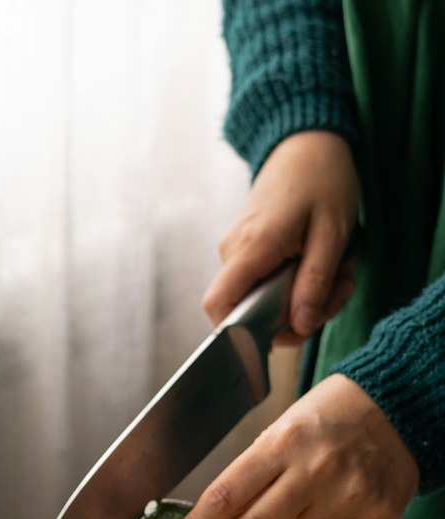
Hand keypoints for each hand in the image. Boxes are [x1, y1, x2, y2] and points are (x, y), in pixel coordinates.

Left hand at [162, 375, 419, 518]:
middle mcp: (315, 469)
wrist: (396, 407)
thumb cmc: (324, 421)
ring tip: (306, 495)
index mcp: (281, 443)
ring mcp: (350, 492)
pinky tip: (336, 501)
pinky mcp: (379, 512)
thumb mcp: (279, 434)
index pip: (226, 495)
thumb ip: (249, 480)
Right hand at [203, 131, 360, 342]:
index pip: (219, 306)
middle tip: (340, 290)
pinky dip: (297, 283)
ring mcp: (237, 252)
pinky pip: (265, 283)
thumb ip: (314, 283)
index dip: (237, 333)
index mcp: (250, 248)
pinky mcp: (247, 251)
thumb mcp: (333, 234)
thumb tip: (299, 326)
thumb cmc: (323, 180)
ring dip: (304, 296)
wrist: (307, 143)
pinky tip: (323, 263)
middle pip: (249, 311)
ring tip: (340, 271)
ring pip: (262, 299)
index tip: (278, 334)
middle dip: (297, 314)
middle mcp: (233, 253)